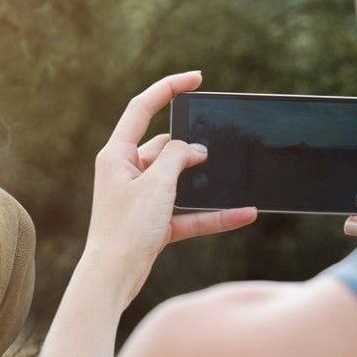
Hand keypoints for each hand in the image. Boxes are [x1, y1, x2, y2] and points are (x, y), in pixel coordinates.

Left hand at [84, 71, 256, 303]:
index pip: (142, 108)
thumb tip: (194, 149)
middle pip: (165, 146)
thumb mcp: (157, 184)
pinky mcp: (153, 223)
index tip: (197, 78)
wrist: (113, 278)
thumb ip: (178, 157)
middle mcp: (126, 172)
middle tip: (213, 150)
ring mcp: (140, 198)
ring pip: (178, 180)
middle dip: (190, 147)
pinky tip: (243, 213)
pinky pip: (189, 213)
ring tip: (231, 176)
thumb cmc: (126, 228)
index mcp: (116, 154)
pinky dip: (213, 215)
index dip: (168, 88)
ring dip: (204, 181)